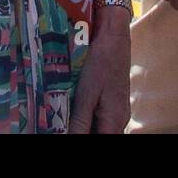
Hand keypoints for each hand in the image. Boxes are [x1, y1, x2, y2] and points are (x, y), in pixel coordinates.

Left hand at [69, 5, 130, 133]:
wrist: (114, 36)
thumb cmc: (101, 61)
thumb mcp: (87, 93)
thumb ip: (80, 121)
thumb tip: (69, 138)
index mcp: (114, 121)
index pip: (99, 141)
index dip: (80, 139)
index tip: (62, 131)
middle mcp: (119, 119)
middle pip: (99, 134)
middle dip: (80, 131)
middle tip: (58, 124)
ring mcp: (117, 109)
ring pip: (98, 126)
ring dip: (82, 125)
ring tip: (61, 119)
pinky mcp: (112, 100)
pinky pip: (99, 116)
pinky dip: (85, 116)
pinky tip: (70, 108)